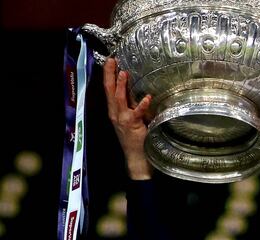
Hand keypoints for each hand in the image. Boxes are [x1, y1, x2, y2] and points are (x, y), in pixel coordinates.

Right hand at [103, 58, 152, 179]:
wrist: (135, 156)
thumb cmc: (135, 138)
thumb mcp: (130, 118)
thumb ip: (131, 106)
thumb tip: (138, 91)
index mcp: (114, 111)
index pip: (109, 90)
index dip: (109, 75)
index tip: (110, 61)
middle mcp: (115, 113)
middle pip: (110, 91)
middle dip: (110, 75)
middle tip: (112, 60)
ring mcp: (122, 119)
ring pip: (119, 99)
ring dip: (121, 86)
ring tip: (124, 73)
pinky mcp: (132, 125)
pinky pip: (136, 113)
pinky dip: (141, 105)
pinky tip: (147, 97)